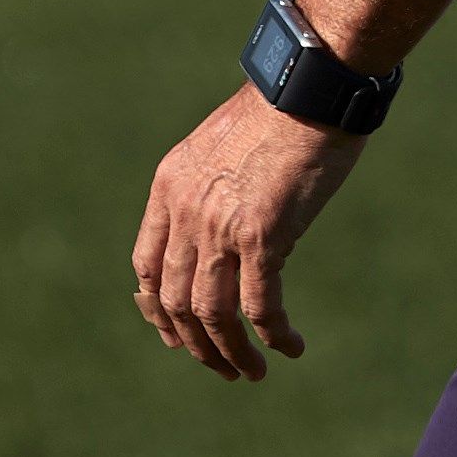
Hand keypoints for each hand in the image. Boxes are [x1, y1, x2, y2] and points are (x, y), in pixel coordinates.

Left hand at [129, 82, 365, 380]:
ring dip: (231, 354)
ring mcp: (220, 226)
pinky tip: (291, 346)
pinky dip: (273, 336)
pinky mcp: (262, 236)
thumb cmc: (283, 107)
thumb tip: (234, 232)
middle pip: (176, 301)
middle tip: (222, 367)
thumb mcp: (225, 146)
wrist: (310, 84)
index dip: (157, 311)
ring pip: (213, 315)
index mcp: (170, 185)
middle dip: (197, 345)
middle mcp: (186, 210)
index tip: (177, 337)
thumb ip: (214, 188)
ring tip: (253, 372)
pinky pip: (259, 307)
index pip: (146, 264)